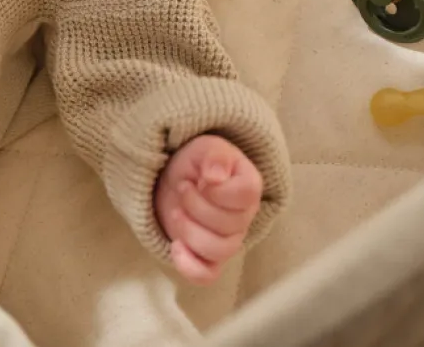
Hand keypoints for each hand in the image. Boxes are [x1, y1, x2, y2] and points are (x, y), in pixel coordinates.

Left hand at [154, 135, 262, 283]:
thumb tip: (215, 176)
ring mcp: (228, 240)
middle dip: (196, 206)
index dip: (219, 191)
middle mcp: (244, 217)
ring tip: (176, 211)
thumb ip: (214, 155)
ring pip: (219, 251)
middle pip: (230, 225)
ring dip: (189, 230)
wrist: (175, 180)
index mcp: (248, 187)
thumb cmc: (196, 162)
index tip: (200, 178)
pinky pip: (208, 275)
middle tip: (182, 188)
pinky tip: (175, 246)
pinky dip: (190, 266)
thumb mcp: (204, 147)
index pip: (246, 196)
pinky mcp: (209, 258)